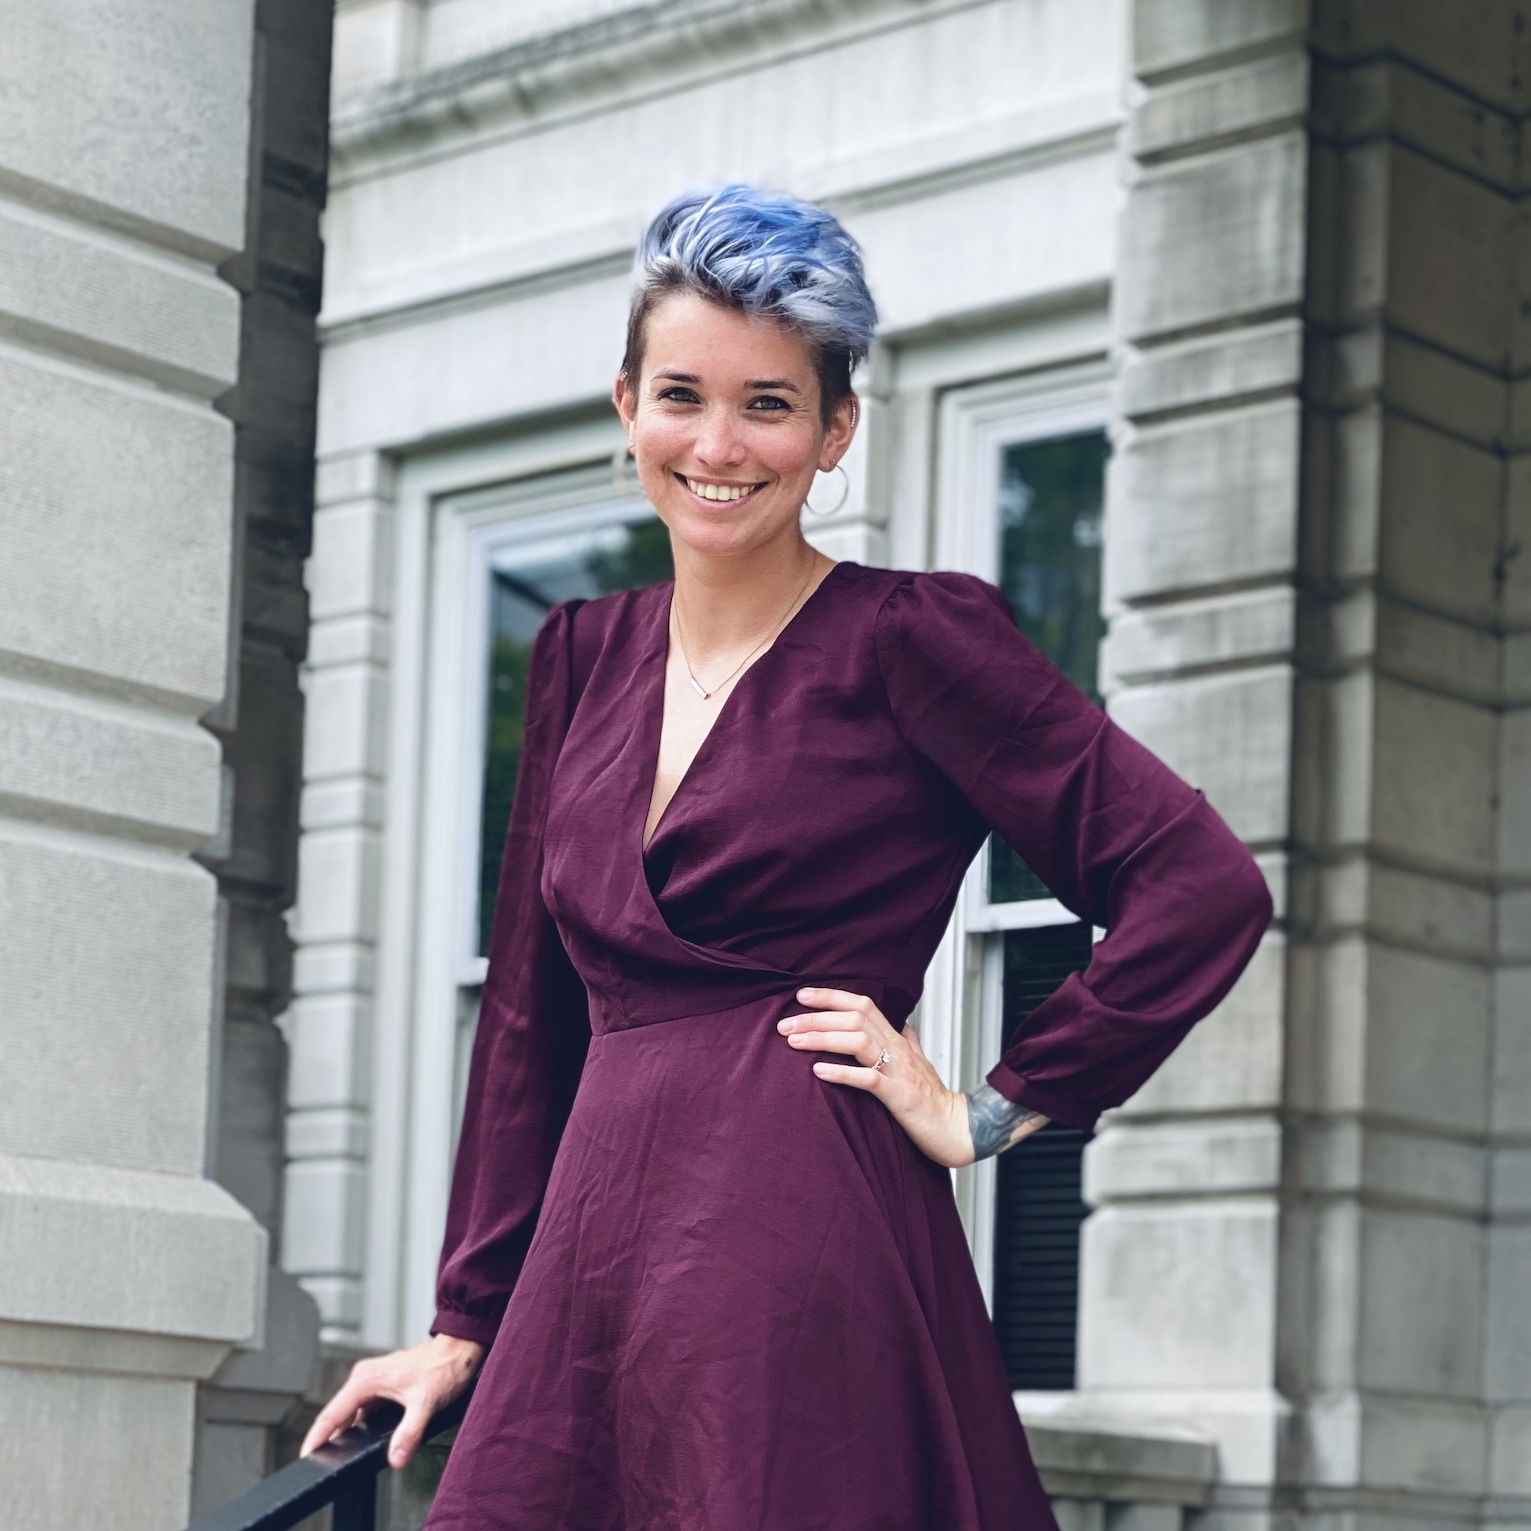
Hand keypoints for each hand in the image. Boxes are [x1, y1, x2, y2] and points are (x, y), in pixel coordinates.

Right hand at [300, 1333, 485, 1469]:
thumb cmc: (444, 1367)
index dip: (316, 1438)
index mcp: (366, 1379)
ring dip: (345, 1431)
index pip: (331, 1414)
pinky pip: (363, 1409)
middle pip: (337, 1414)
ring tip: (339, 1454)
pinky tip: (363, 1439)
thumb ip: (409, 1432)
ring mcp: (373, 1380)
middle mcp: (365, 1376)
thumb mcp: (426, 1403)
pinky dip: (359, 1425)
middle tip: (322, 1463)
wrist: (460, 1348)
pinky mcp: (383, 1384)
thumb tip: (395, 1458)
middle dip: (328, 1438)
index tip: (306, 1456)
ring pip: (351, 1412)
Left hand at [778, 987, 978, 1167]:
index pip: (863, 1005)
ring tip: (794, 1042)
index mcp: (897, 1040)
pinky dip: (842, 1073)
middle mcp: (897, 1049)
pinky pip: (869, 1079)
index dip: (832, 997)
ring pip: (858, 1041)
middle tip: (785, 1024)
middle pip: (855, 1019)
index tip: (802, 996)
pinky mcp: (900, 1096)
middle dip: (816, 1018)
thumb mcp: (920, 1064)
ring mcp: (899, 1071)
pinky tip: (819, 1071)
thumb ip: (909, 1043)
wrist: (957, 1129)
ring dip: (823, 1039)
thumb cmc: (934, 1099)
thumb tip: (903, 1025)